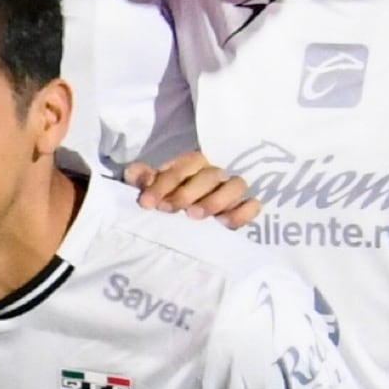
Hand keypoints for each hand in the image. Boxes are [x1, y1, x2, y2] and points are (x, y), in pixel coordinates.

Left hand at [125, 153, 262, 229]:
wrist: (184, 218)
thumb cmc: (167, 198)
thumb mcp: (152, 189)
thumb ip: (142, 179)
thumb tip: (134, 174)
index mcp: (192, 164)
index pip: (182, 167)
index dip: (164, 183)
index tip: (147, 203)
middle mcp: (215, 173)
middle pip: (210, 174)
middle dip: (187, 192)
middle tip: (170, 209)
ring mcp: (232, 190)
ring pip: (236, 185)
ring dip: (216, 199)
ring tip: (195, 216)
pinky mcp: (244, 208)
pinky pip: (253, 205)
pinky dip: (243, 212)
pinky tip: (224, 223)